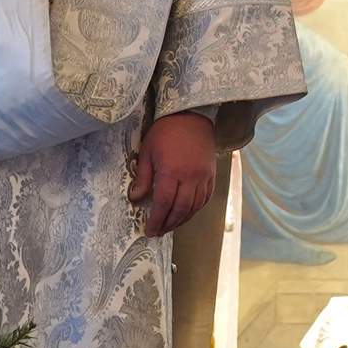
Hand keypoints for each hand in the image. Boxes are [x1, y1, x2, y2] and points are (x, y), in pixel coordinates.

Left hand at [131, 111, 218, 236]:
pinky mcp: (211, 173)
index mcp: (171, 171)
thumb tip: (136, 198)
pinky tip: (188, 212)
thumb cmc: (165, 131)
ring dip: (182, 220)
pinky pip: (206, 197)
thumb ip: (144, 177)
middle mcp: (190, 177)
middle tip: (159, 232)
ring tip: (171, 225)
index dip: (157, 220)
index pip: (164, 204)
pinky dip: (196, 208)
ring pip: (195, 206)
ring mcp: (203, 176)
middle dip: (168, 224)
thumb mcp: (148, 152)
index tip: (150, 230)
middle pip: (180, 209)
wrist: (191, 115)